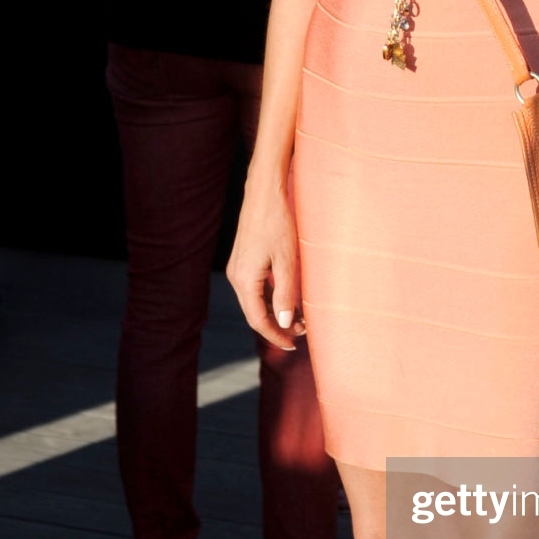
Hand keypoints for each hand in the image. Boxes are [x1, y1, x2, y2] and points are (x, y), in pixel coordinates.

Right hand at [227, 180, 302, 350]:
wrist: (265, 194)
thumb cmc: (278, 223)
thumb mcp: (287, 261)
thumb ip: (285, 294)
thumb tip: (283, 324)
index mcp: (244, 280)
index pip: (257, 320)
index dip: (275, 335)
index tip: (292, 345)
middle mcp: (236, 277)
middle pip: (254, 313)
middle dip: (277, 326)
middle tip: (302, 333)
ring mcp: (237, 268)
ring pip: (254, 301)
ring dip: (275, 313)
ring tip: (300, 318)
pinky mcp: (242, 261)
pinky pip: (254, 289)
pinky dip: (270, 298)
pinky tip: (287, 299)